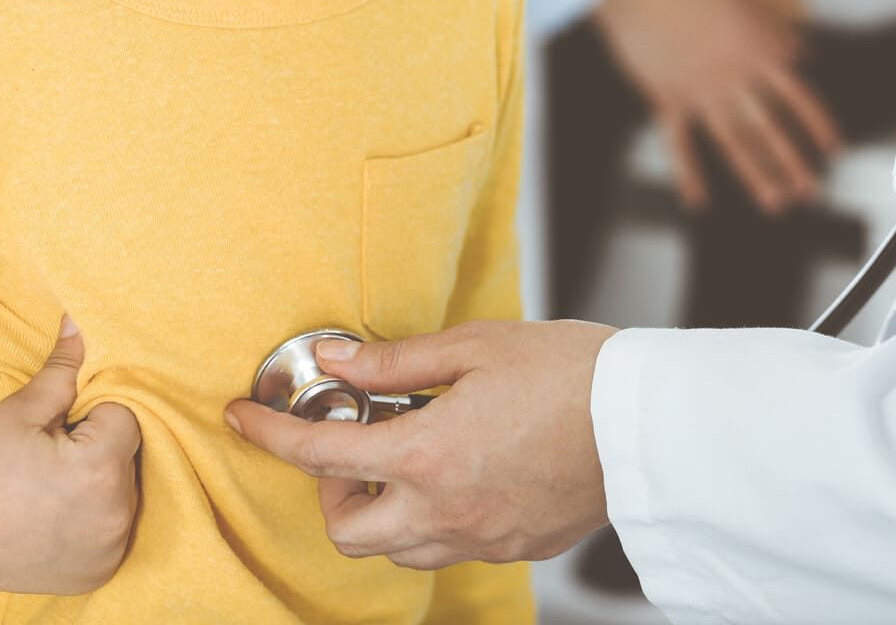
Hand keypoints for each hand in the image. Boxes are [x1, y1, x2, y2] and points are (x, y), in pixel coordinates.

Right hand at [0, 316, 140, 596]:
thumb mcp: (19, 413)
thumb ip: (62, 371)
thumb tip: (80, 324)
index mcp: (99, 469)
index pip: (125, 418)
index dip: (93, 416)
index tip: (60, 430)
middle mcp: (116, 514)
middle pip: (129, 456)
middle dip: (100, 448)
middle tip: (52, 459)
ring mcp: (110, 548)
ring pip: (125, 492)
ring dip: (101, 484)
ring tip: (53, 488)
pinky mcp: (100, 571)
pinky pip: (114, 529)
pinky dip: (96, 519)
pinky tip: (58, 515)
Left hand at [223, 319, 615, 568]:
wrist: (651, 420)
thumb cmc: (572, 371)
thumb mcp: (474, 345)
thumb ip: (396, 359)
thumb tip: (337, 359)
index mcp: (427, 455)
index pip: (320, 455)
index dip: (270, 434)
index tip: (243, 418)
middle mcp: (446, 510)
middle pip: (348, 531)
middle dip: (331, 492)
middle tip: (353, 443)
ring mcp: (483, 537)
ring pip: (399, 550)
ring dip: (383, 511)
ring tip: (409, 457)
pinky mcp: (518, 547)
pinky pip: (452, 548)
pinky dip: (435, 519)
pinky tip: (460, 474)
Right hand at [595, 0, 840, 212]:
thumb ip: (774, 29)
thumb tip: (802, 53)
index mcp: (757, 49)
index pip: (798, 96)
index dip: (819, 125)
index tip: (833, 149)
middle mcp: (734, 75)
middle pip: (771, 126)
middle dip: (794, 162)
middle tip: (810, 190)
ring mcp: (701, 91)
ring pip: (735, 140)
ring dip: (757, 174)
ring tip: (775, 202)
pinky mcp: (667, 98)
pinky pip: (680, 143)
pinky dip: (688, 173)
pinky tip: (698, 201)